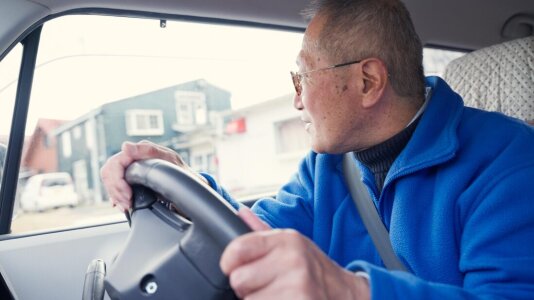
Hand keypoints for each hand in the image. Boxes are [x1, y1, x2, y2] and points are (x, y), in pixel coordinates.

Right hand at [100, 140, 206, 211]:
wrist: (186, 182)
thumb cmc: (179, 169)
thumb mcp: (168, 159)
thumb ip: (147, 150)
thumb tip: (125, 146)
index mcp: (138, 151)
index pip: (114, 164)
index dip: (118, 181)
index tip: (128, 195)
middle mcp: (131, 158)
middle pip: (108, 173)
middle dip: (115, 190)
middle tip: (128, 203)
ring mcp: (129, 169)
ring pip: (109, 181)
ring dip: (116, 195)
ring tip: (127, 205)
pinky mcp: (129, 179)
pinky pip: (114, 187)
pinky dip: (117, 197)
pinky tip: (124, 204)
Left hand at [222, 208, 369, 298]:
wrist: (346, 294)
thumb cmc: (313, 270)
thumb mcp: (292, 245)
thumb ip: (261, 232)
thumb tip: (240, 213)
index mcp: (287, 240)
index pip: (236, 250)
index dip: (230, 263)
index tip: (236, 267)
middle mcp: (293, 260)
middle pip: (238, 279)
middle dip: (248, 287)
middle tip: (269, 285)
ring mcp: (298, 287)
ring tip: (278, 296)